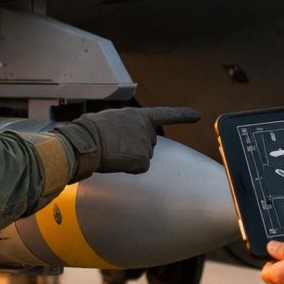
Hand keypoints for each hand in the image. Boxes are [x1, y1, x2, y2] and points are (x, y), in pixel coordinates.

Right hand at [53, 106, 201, 181]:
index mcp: (137, 116)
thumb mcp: (110, 120)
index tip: (198, 115)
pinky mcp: (143, 161)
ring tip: (111, 151)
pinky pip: (139, 168)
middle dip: (134, 147)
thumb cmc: (90, 131)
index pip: (165, 114)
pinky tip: (116, 161)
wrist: (86, 142)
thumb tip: (122, 141)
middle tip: (113, 145)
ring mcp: (146, 145)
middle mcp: (146, 129)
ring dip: (128, 157)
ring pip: (142, 157)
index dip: (183, 115)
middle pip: (147, 143)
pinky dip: (128, 168)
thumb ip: (124, 127)